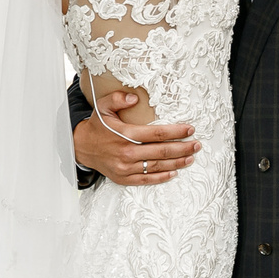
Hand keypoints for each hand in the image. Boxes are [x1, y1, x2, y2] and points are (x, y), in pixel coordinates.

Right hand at [73, 91, 198, 186]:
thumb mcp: (103, 108)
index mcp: (125, 135)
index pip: (157, 134)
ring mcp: (126, 168)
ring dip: (177, 163)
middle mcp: (127, 153)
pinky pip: (147, 180)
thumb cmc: (97, 126)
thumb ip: (117, 98)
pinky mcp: (124, 178)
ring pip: (157, 166)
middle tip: (197, 145)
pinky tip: (174, 172)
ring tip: (191, 158)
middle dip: (183, 148)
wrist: (81, 148)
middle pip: (162, 152)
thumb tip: (135, 98)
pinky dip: (162, 177)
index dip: (176, 132)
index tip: (190, 129)